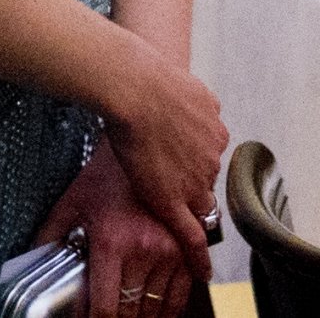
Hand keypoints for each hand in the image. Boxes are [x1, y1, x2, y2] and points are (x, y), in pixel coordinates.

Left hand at [37, 139, 193, 317]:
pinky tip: (158, 309)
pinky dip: (171, 307)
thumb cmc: (107, 170)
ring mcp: (169, 251)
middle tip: (109, 315)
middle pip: (132, 312)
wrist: (143, 139)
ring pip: (158, 308)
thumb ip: (52, 231)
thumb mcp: (74, 199)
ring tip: (131, 314)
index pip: (105, 307)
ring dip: (145, 317)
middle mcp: (143, 251)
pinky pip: (183, 293)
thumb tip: (34, 255)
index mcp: (111, 242)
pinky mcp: (186, 247)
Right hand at [104, 44, 226, 281]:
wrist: (131, 84)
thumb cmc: (139, 74)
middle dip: (186, 173)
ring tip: (150, 184)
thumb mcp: (175, 79)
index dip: (189, 156)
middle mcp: (212, 150)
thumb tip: (161, 94)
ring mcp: (195, 176)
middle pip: (202, 173)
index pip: (205, 150)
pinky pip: (192, 233)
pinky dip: (197, 254)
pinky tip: (199, 268)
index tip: (178, 159)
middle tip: (159, 166)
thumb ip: (180, 97)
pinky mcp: (175, 200)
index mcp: (212, 122)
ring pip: (194, 197)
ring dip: (180, 195)